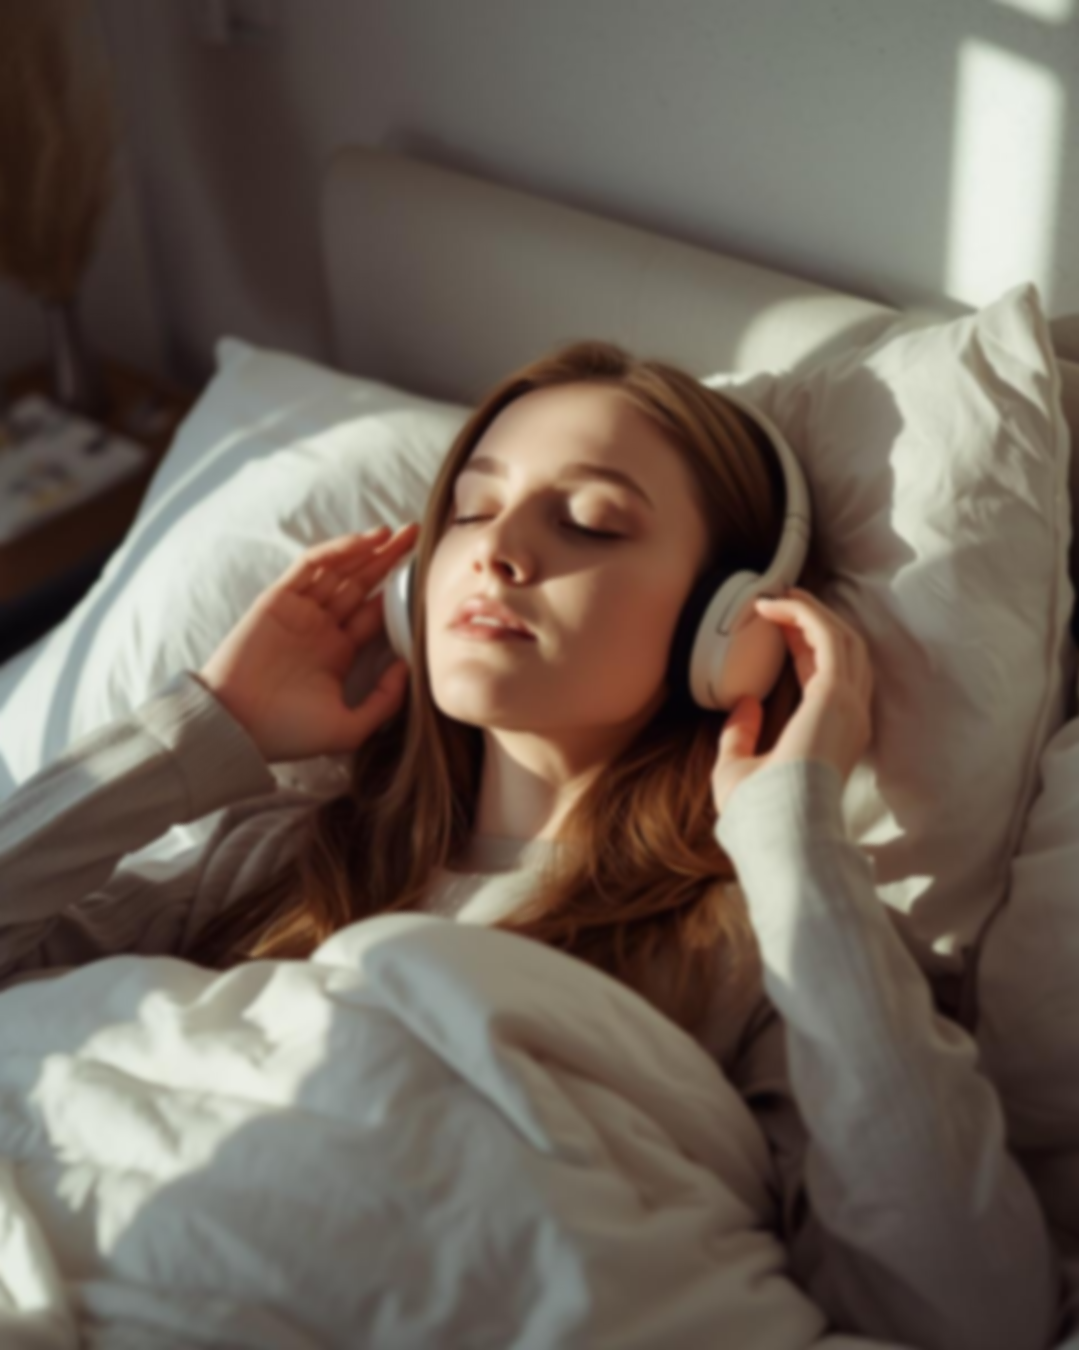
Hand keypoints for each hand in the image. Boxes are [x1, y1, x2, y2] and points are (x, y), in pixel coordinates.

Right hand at [198, 522, 420, 764]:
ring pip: (340, 570)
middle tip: (418, 538)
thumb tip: (408, 665)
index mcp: (338, 654)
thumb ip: (385, 700)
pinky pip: (310, 566)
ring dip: (369, 550)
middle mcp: (320, 628)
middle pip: (361, 585)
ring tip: (401, 533)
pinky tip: (367, 540)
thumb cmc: (289, 733)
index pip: (374, 615)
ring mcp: (299, 611)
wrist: (236, 728)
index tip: (428, 579)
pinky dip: (337, 550)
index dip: (400, 595)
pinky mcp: (277, 599)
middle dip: (389, 561)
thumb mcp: (350, 727)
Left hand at [711, 586, 873, 815]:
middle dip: (816, 622)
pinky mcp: (836, 695)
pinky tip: (778, 607)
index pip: (828, 678)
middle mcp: (851, 718)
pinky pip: (828, 638)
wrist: (777, 827)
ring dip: (812, 613)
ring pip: (843, 640)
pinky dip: (805, 616)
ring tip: (781, 596)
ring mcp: (849, 705)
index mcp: (834, 735)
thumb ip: (740, 737)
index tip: (778, 627)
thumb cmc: (760, 811)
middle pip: (843, 653)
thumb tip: (743, 704)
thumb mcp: (739, 770)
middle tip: (783, 600)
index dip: (805, 646)